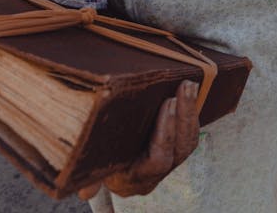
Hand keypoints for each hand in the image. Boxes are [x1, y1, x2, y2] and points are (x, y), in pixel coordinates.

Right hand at [78, 79, 199, 198]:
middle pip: (179, 149)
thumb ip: (89, 179)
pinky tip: (190, 93)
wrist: (103, 167)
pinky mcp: (174, 152)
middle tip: (184, 87)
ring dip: (190, 111)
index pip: (158, 160)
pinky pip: (189, 136)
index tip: (167, 103)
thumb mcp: (90, 169)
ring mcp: (166, 166)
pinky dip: (191, 114)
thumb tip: (85, 192)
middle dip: (183, 115)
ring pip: (188, 142)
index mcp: (133, 179)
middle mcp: (153, 175)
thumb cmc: (94, 162)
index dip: (165, 132)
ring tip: (190, 85)